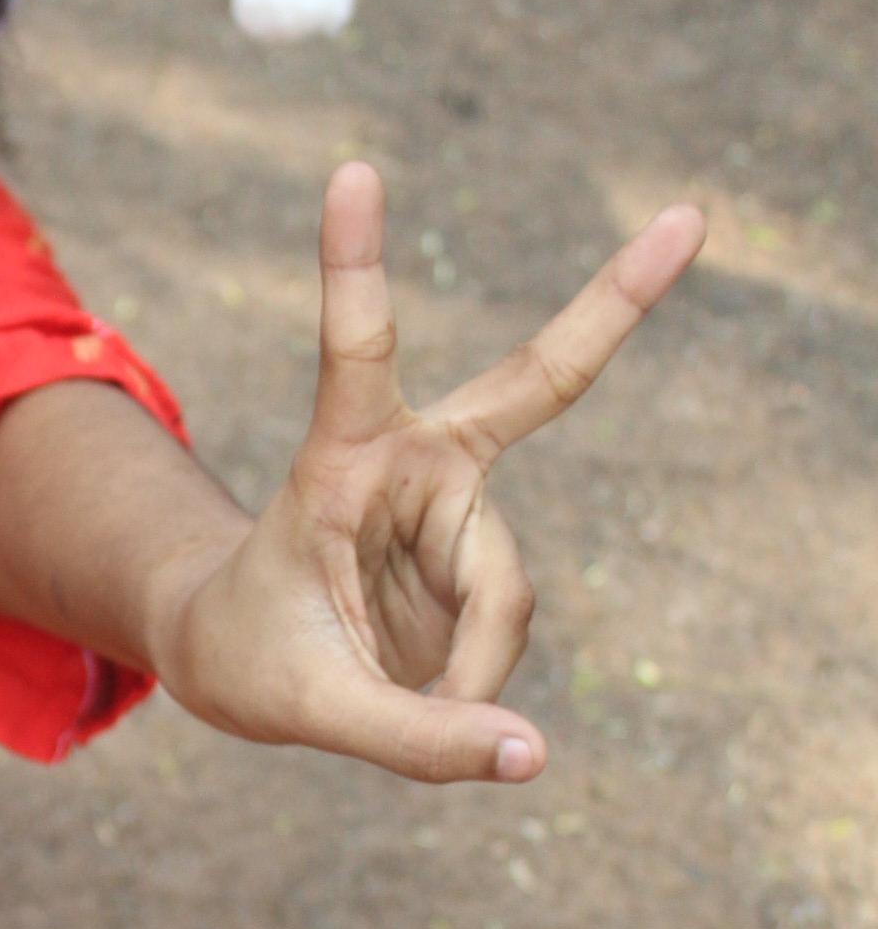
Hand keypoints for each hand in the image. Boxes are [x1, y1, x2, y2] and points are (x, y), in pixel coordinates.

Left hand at [157, 163, 705, 785]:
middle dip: (618, 303)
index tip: (352, 170)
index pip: (356, 347)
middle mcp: (416, 461)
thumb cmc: (249, 656)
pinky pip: (502, 634)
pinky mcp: (479, 559)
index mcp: (342, 455)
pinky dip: (471, 685)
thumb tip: (532, 757)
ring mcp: (457, 509)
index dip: (356, 264)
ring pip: (506, 596)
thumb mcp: (305, 708)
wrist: (237, 657)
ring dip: (463, 669)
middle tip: (691, 217)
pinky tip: (423, 690)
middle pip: (539, 382)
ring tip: (393, 696)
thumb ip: (412, 737)